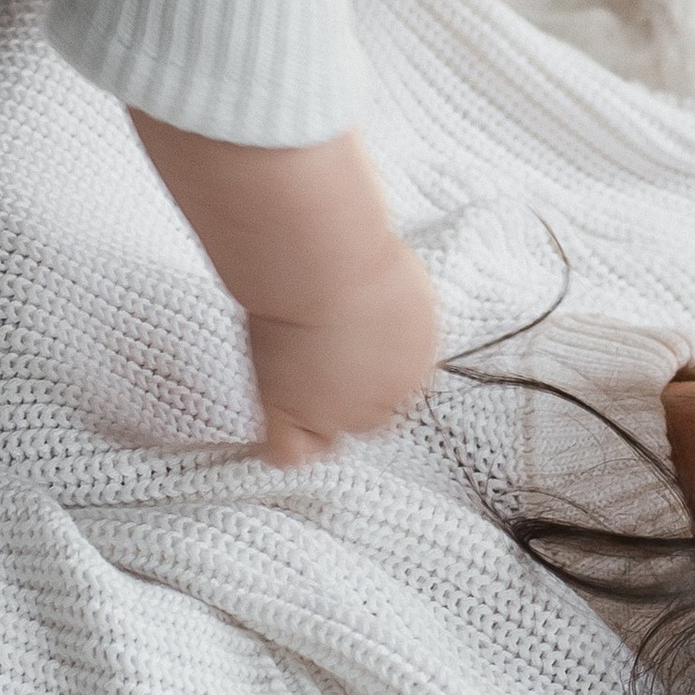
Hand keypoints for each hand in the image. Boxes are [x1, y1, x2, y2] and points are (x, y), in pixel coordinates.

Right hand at [132, 113, 438, 457]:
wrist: (322, 258)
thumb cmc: (352, 241)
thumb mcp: (394, 268)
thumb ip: (390, 297)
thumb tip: (376, 281)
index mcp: (424, 353)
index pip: (401, 387)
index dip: (367, 369)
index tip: (342, 343)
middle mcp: (395, 393)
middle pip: (371, 417)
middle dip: (344, 392)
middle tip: (312, 350)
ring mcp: (347, 410)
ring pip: (330, 437)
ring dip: (311, 414)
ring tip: (290, 369)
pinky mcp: (299, 415)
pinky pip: (289, 453)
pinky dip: (279, 443)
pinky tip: (271, 413)